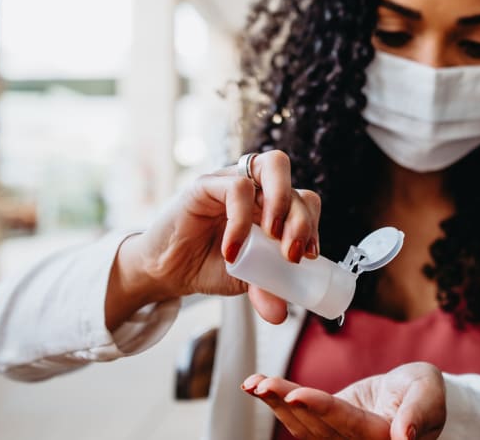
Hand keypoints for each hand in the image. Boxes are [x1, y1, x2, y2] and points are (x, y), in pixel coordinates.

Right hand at [106, 150, 321, 327]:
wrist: (166, 271)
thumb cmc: (209, 266)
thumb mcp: (246, 282)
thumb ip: (266, 290)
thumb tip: (281, 313)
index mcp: (272, 207)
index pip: (305, 201)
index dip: (312, 225)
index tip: (309, 257)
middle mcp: (257, 189)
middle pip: (296, 184)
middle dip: (302, 220)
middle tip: (292, 255)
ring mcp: (233, 182)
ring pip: (273, 167)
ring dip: (281, 205)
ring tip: (273, 240)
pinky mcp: (206, 185)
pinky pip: (235, 189)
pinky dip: (241, 221)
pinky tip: (233, 249)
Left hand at [242, 362, 445, 439]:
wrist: (415, 394)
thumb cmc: (425, 390)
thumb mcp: (428, 393)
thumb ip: (419, 413)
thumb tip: (404, 437)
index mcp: (381, 437)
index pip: (347, 424)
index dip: (321, 410)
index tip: (296, 395)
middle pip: (316, 426)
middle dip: (287, 402)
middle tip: (262, 383)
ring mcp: (338, 436)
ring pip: (301, 425)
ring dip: (275, 403)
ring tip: (253, 383)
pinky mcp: (326, 425)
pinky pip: (298, 416)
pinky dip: (276, 401)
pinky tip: (256, 385)